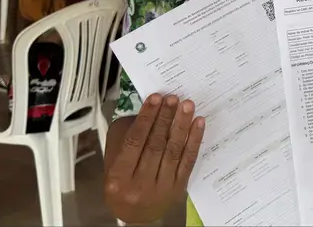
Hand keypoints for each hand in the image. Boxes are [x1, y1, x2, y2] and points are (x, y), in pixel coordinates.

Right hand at [104, 95, 204, 223]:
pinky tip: (198, 123)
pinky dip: (194, 140)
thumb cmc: (123, 182)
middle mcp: (139, 184)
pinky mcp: (178, 188)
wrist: (136, 215)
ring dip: (182, 125)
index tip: (156, 98)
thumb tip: (147, 110)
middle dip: (165, 118)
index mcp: (119, 176)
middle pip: (155, 145)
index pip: (134, 142)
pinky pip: (188, 160)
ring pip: (173, 151)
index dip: (146, 118)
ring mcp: (161, 187)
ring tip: (187, 105)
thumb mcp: (114, 161)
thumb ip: (125, 136)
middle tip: (173, 98)